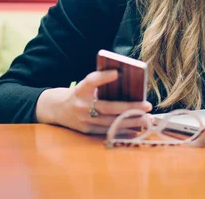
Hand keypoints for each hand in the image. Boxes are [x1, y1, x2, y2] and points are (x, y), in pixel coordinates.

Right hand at [35, 70, 152, 133]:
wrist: (56, 109)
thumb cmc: (78, 94)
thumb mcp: (85, 85)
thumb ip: (101, 84)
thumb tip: (127, 82)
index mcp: (80, 89)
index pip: (91, 80)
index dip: (103, 77)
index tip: (117, 73)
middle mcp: (81, 105)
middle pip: (108, 107)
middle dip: (130, 107)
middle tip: (147, 105)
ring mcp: (84, 120)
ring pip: (111, 122)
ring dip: (131, 121)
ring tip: (147, 119)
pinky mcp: (87, 131)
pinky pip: (108, 132)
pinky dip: (123, 131)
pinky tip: (137, 130)